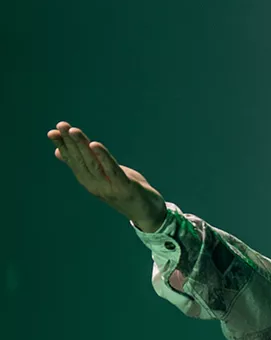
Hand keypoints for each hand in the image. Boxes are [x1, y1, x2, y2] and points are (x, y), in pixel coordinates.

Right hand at [48, 122, 167, 231]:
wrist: (149, 214)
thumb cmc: (124, 190)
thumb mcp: (102, 176)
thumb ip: (85, 164)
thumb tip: (59, 152)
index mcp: (89, 181)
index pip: (73, 161)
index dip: (62, 147)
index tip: (52, 132)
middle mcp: (95, 185)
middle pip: (80, 160)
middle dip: (70, 142)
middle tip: (61, 125)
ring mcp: (109, 188)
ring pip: (93, 164)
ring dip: (83, 146)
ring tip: (74, 131)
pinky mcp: (125, 188)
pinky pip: (112, 170)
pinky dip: (103, 157)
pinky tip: (96, 145)